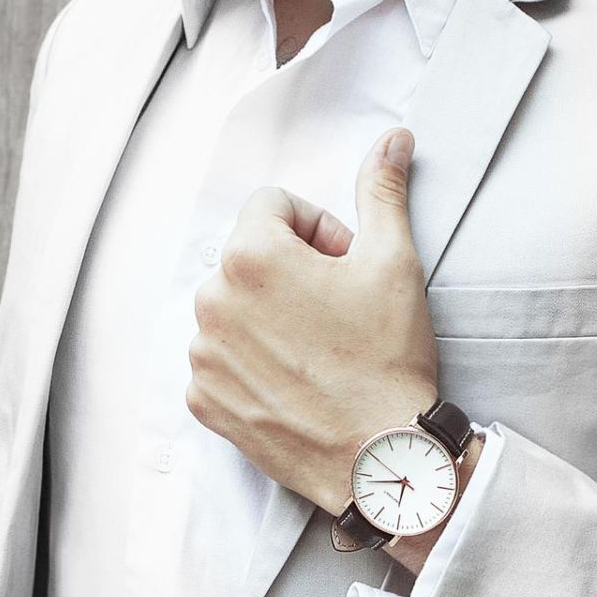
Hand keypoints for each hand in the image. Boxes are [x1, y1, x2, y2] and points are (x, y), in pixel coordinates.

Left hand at [186, 128, 438, 516]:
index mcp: (250, 256)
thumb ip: (381, 190)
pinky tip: (295, 377)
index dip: (317, 227)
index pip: (273, 204)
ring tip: (318, 345)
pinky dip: (250, 358)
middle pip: (251, 253)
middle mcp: (211, 301)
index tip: (345, 263)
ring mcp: (202, 355)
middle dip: (292, 267)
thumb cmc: (387, 357)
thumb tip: (394, 139)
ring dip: (269, 311)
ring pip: (233, 304)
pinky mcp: (203, 400)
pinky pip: (219, 356)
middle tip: (338, 304)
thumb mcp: (393, 261)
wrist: (381, 458)